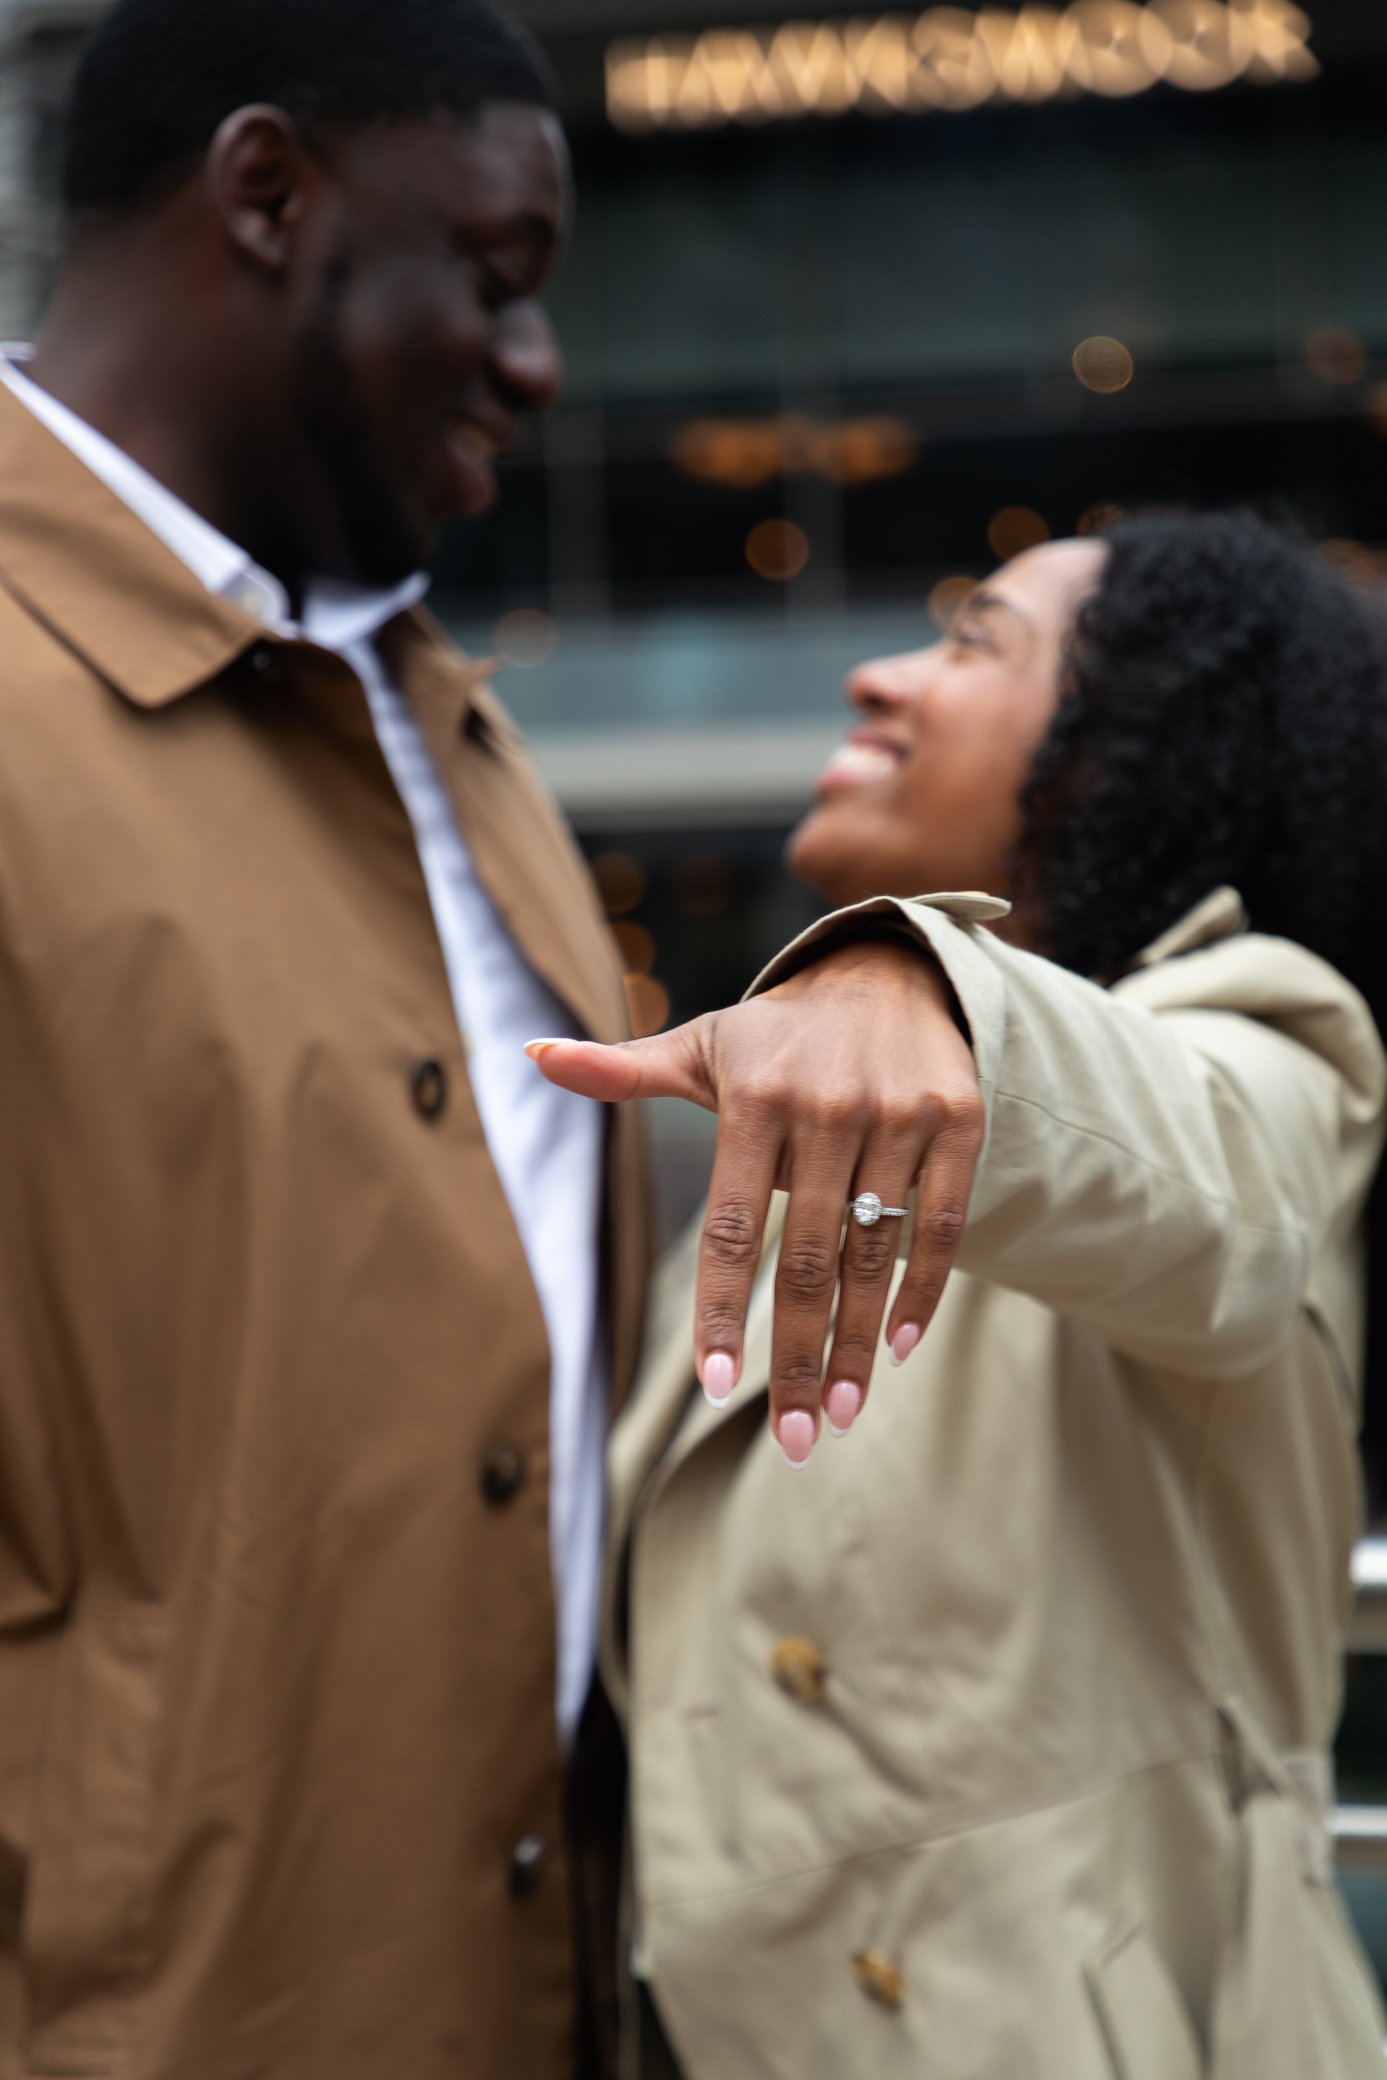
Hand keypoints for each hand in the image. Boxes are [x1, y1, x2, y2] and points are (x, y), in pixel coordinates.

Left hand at [526, 937, 983, 1465]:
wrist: (892, 973)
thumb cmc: (776, 1036)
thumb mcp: (700, 1047)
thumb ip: (621, 1069)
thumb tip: (531, 1056)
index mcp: (754, 1096)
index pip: (733, 1226)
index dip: (724, 1309)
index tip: (716, 1387)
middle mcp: (827, 1104)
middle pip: (808, 1259)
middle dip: (801, 1360)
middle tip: (797, 1442)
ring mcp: (898, 1113)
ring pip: (875, 1253)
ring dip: (860, 1347)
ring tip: (841, 1417)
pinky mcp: (959, 1121)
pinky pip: (940, 1225)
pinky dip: (920, 1293)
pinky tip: (897, 1352)